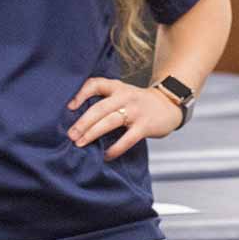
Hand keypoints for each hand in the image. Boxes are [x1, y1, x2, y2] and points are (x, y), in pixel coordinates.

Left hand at [66, 76, 181, 158]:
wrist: (169, 104)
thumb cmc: (139, 102)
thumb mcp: (123, 93)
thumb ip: (105, 101)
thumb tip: (79, 120)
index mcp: (117, 87)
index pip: (95, 84)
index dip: (80, 94)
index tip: (69, 107)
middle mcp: (125, 96)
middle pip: (99, 108)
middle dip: (82, 122)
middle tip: (71, 135)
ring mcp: (136, 111)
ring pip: (110, 121)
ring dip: (92, 133)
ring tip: (80, 143)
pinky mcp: (145, 126)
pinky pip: (127, 139)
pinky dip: (115, 149)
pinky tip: (106, 155)